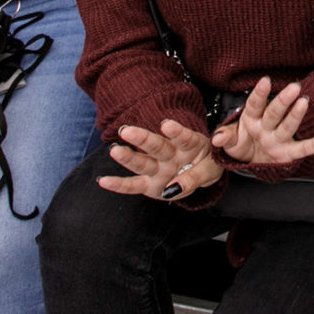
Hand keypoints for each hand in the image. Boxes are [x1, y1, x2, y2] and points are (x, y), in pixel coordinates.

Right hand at [98, 119, 223, 199]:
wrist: (201, 173)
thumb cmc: (206, 166)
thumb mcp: (210, 171)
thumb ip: (194, 177)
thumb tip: (172, 189)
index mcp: (189, 145)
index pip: (183, 137)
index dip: (176, 131)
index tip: (166, 124)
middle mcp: (170, 155)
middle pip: (156, 147)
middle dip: (142, 139)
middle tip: (126, 131)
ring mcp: (158, 168)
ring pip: (143, 162)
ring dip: (128, 157)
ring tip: (114, 149)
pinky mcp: (149, 184)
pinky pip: (133, 185)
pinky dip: (119, 185)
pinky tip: (103, 181)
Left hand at [212, 78, 313, 166]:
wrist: (253, 160)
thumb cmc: (243, 144)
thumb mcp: (231, 141)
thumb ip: (225, 137)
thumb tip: (217, 139)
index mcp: (251, 119)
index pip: (255, 104)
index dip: (259, 93)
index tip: (265, 81)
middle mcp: (267, 126)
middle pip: (274, 112)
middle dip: (283, 100)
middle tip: (294, 87)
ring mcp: (279, 138)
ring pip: (288, 125)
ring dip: (296, 114)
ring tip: (304, 102)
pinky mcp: (288, 153)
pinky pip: (303, 148)